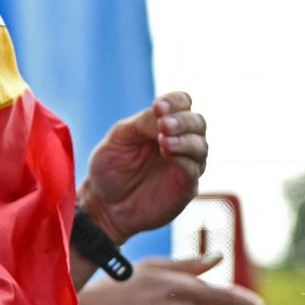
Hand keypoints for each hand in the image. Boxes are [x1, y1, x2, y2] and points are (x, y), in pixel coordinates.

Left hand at [80, 92, 207, 241]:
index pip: (183, 103)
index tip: (158, 106)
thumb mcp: (120, 137)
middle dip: (182, 120)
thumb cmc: (111, 167)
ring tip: (164, 140)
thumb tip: (163, 117)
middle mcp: (181, 141)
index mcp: (164, 123)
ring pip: (201, 146)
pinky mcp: (186, 188)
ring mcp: (186, 165)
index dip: (175, 101)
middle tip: (163, 124)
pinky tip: (167, 154)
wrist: (104, 203)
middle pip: (197, 122)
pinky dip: (183, 160)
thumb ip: (142, 122)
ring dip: (184, 139)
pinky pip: (194, 170)